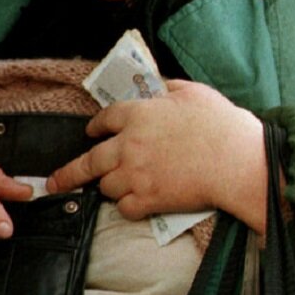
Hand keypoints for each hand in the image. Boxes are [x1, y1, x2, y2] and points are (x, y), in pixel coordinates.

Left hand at [47, 80, 267, 230]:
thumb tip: (159, 87)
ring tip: (119, 187)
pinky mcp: (148, 199)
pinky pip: (124, 208)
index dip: (96, 127)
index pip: (104, 119)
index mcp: (139, 113)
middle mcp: (129, 144)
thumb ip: (170, 88)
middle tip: (56, 181)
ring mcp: (136, 174)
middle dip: (69, 173)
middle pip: (89, 160)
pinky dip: (128, 206)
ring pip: (105, 185)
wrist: (238, 162)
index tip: (91, 133)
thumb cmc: (222, 125)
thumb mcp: (196, 93)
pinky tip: (137, 202)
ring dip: (110, 186)